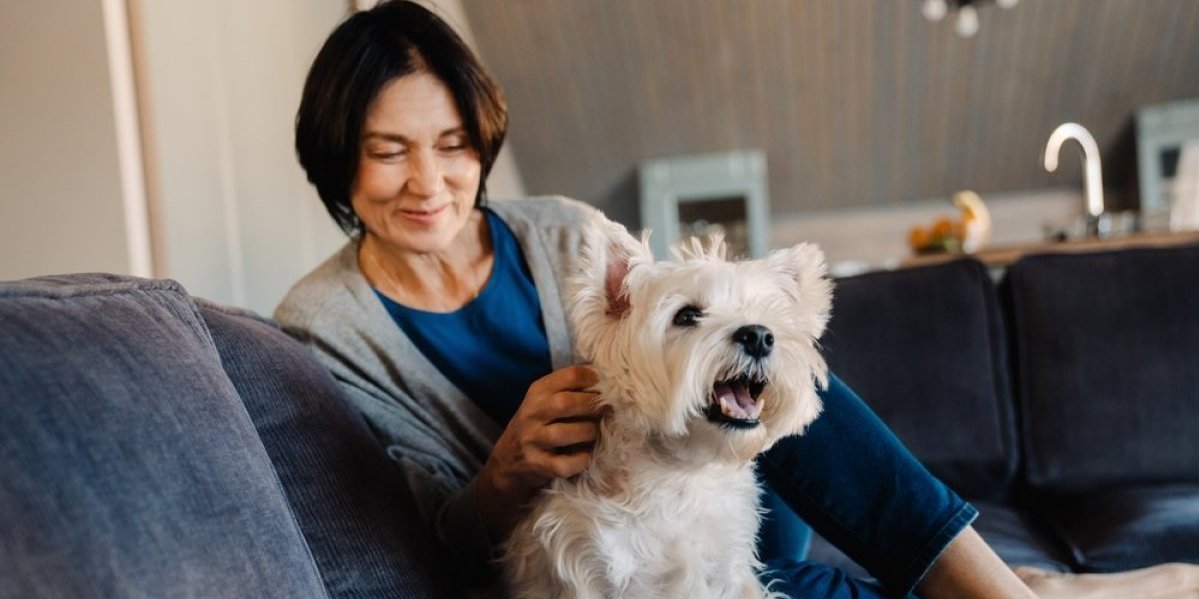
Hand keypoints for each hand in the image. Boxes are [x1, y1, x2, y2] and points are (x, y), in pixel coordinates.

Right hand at [475, 365, 601, 540]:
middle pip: (567, 402)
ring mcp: (532, 440)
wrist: (506, 464)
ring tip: (595, 434)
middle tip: (607, 411)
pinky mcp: (537, 465)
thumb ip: (569, 390)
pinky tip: (586, 456)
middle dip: (593, 406)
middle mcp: (532, 413)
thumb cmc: (536, 428)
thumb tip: (609, 381)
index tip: (607, 387)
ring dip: (588, 433)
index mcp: (538, 391)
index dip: (594, 380)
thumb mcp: (544, 402)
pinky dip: (582, 460)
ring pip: (566, 433)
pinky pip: (566, 463)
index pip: (570, 375)